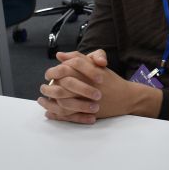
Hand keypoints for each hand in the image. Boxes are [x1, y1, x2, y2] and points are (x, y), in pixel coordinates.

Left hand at [37, 50, 161, 122]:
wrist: (125, 97)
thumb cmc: (110, 80)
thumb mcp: (96, 65)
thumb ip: (77, 58)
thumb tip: (60, 55)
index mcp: (85, 72)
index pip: (63, 69)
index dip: (53, 72)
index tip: (48, 74)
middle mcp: (84, 84)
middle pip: (59, 85)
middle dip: (48, 87)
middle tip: (43, 88)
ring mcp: (85, 99)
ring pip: (61, 100)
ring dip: (49, 101)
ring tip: (42, 100)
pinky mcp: (86, 111)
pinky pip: (67, 114)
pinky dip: (56, 114)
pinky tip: (49, 112)